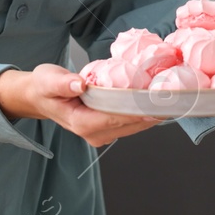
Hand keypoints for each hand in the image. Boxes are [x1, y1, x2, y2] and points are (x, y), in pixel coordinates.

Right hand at [0, 64, 162, 148]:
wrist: (39, 96)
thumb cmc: (43, 87)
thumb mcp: (47, 81)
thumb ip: (63, 83)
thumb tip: (80, 84)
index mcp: (81, 123)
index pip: (116, 118)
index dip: (138, 110)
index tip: (159, 102)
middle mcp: (94, 133)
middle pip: (130, 124)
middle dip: (151, 111)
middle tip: (175, 97)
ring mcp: (101, 133)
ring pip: (133, 125)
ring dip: (151, 112)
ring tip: (173, 98)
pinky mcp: (107, 127)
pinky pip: (130, 122)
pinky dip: (143, 111)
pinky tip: (157, 100)